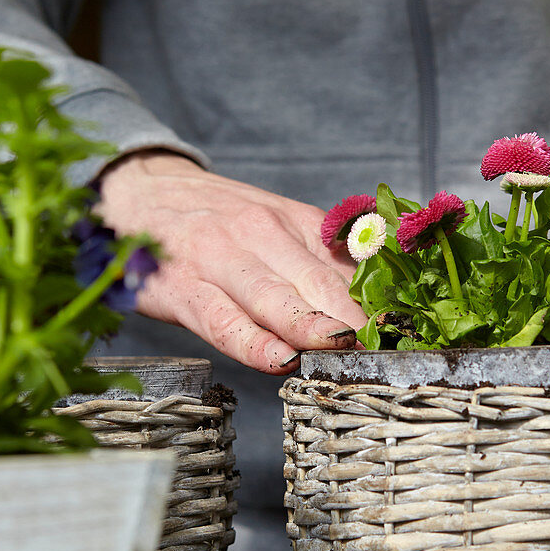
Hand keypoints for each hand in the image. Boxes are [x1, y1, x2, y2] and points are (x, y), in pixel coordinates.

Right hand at [94, 150, 367, 373]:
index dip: (383, 307)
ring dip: (312, 327)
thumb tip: (379, 305)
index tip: (412, 337)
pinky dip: (251, 341)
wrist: (137, 191)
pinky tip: (278, 359)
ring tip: (343, 351)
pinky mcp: (182, 287)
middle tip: (389, 353)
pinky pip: (222, 320)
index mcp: (295, 223)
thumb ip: (322, 262)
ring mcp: (220, 260)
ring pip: (275, 300)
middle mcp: (261, 234)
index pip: (349, 269)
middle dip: (358, 322)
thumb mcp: (276, 225)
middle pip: (319, 285)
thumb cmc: (217, 221)